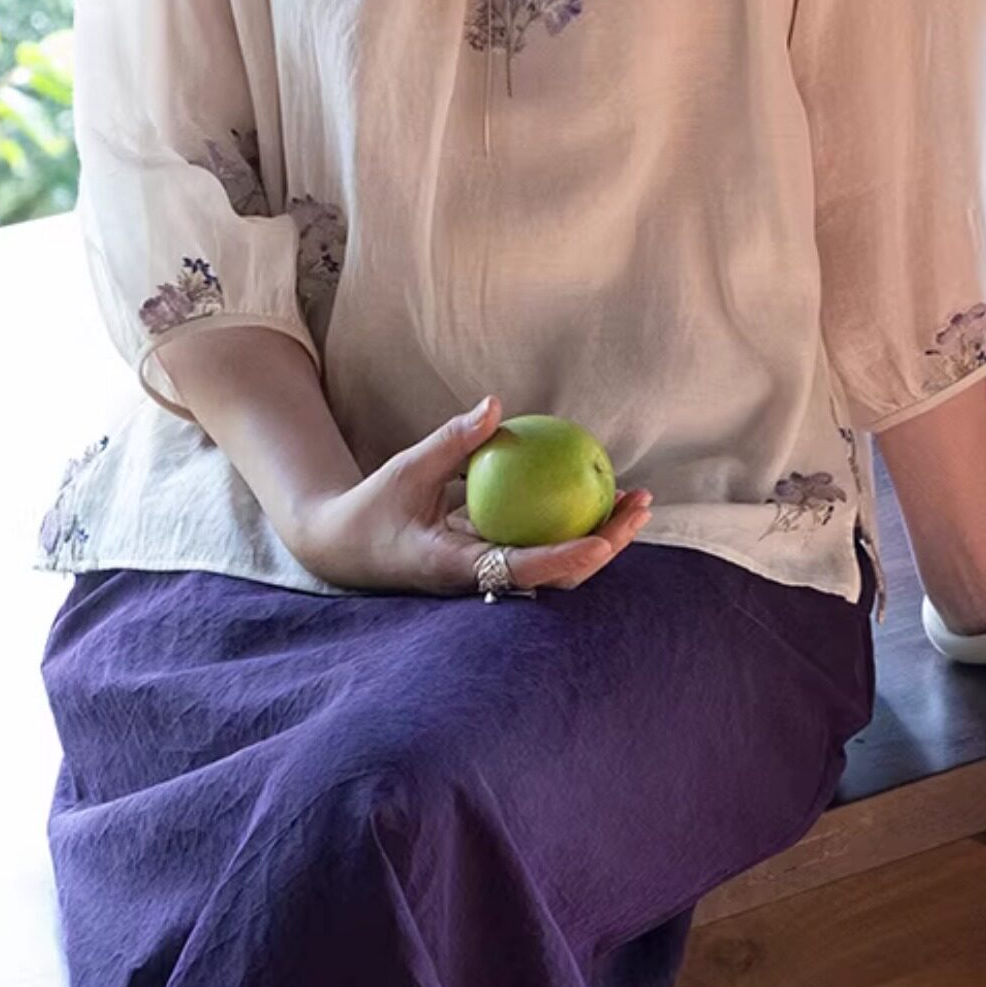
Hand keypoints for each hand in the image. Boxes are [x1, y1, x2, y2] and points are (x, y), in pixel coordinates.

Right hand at [289, 396, 654, 594]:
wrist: (348, 550)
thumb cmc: (373, 508)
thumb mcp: (405, 469)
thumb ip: (451, 441)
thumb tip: (495, 405)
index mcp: (455, 567)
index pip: (519, 570)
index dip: (563, 559)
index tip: (601, 542)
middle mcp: (481, 581)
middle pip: (558, 577)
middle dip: (604, 546)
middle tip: (637, 503)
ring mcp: (491, 578)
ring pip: (559, 568)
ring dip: (601, 537)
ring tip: (635, 500)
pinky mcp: (497, 566)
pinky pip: (544, 550)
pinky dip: (575, 526)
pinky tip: (601, 495)